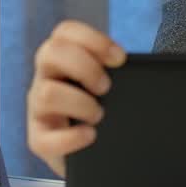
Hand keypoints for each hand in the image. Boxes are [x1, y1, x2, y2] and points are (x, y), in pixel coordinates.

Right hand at [27, 20, 125, 177]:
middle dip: (84, 66)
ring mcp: (38, 109)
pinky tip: (91, 136)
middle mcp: (44, 78)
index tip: (120, 58)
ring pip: (47, 94)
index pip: (65, 32)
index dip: (93, 39)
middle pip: (50, 52)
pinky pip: (46, 138)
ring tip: (99, 115)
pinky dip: (72, 137)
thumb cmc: (102, 110)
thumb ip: (115, 72)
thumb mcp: (106, 86)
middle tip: (106, 87)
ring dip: (80, 103)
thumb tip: (147, 69)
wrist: (92, 155)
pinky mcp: (38, 140)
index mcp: (61, 59)